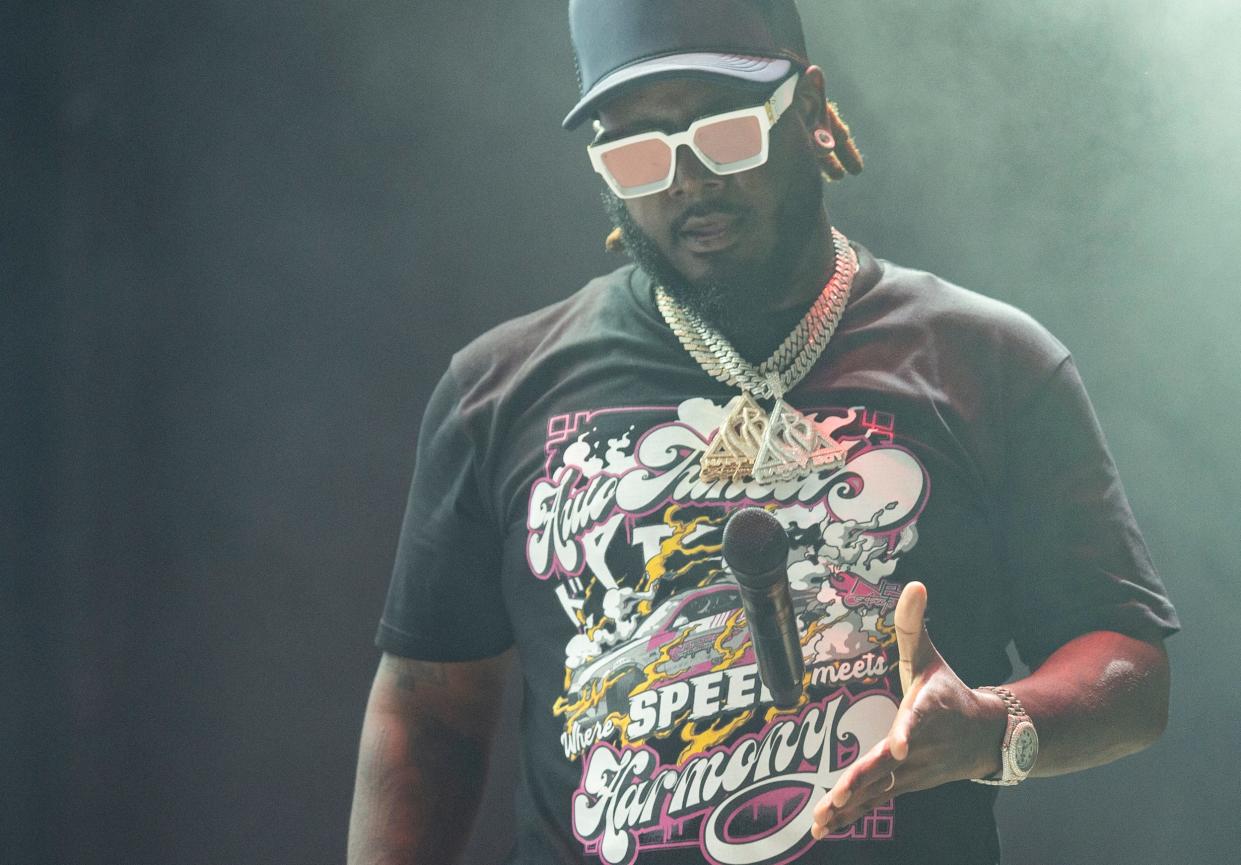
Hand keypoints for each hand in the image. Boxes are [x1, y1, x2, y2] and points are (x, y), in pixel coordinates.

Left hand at [810, 581, 1004, 838]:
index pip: (919, 720)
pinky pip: (874, 802)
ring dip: (850, 806)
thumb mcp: (931, 657)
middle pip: (890, 765)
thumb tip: (914, 583)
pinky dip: (850, 816)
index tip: (901, 745)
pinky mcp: (903, 785)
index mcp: (929, 710)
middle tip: (839, 794)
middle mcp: (921, 745)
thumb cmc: (949, 693)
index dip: (909, 731)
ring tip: (821, 819)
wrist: (986, 739)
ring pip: (879, 790)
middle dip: (863, 780)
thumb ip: (915, 624)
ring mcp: (912, 771)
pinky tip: (822, 828)